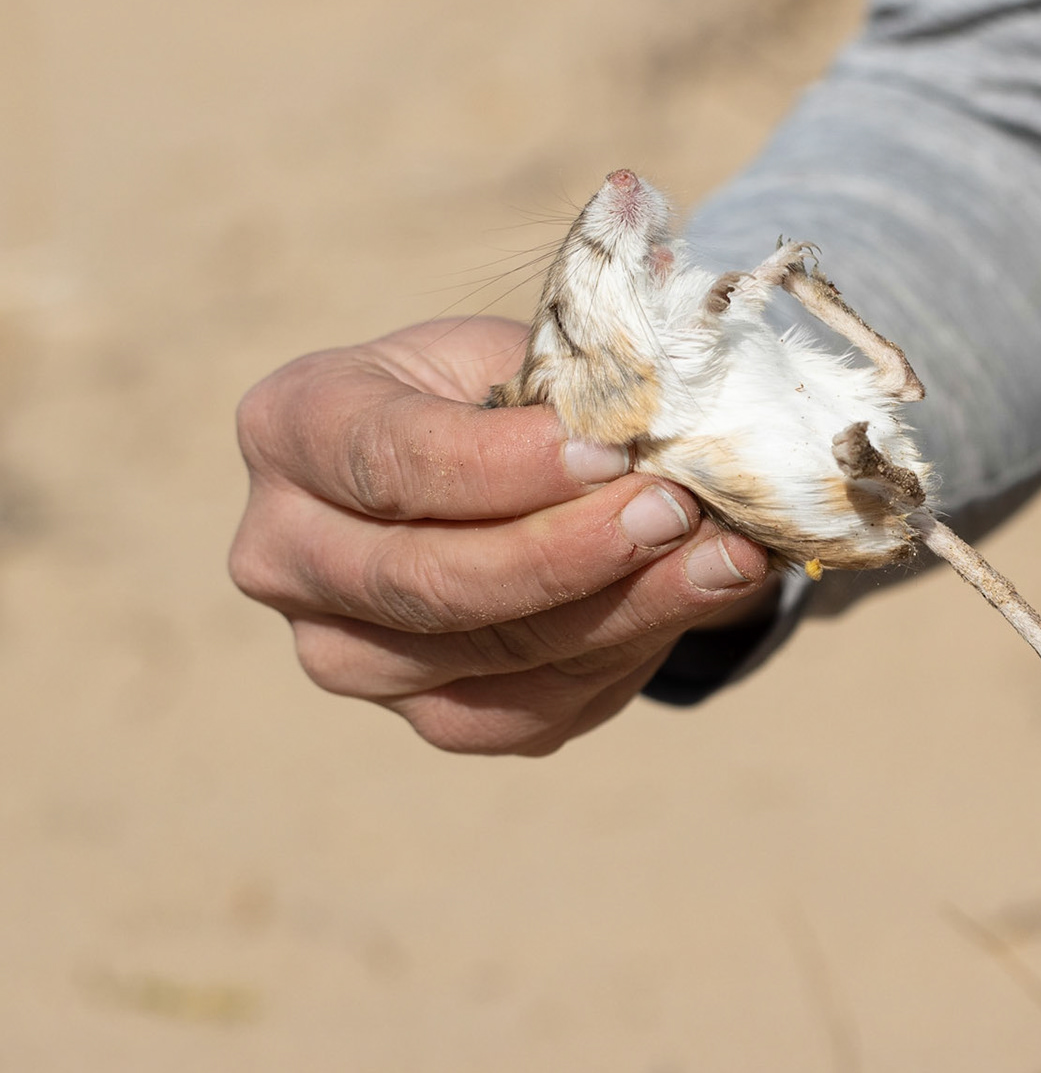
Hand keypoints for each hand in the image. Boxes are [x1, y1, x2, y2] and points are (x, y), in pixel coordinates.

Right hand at [228, 317, 772, 755]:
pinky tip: (693, 597)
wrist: (496, 467)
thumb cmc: (501, 395)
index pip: (393, 460)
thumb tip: (663, 442)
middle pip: (429, 581)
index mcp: (292, 429)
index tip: (612, 450)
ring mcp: (346, 654)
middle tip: (677, 511)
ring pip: (494, 656)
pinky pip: (531, 709)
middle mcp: (286, 556)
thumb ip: (568, 396)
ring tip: (723, 556)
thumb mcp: (516, 356)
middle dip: (571, 551)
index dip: (508, 465)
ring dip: (627, 607)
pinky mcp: (424, 716)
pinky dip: (626, 652)